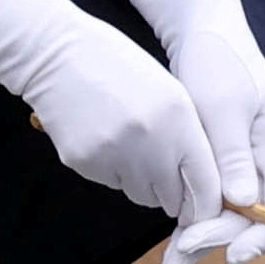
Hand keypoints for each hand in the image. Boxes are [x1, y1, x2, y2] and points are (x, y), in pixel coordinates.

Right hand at [0, 0, 220, 232]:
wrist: (58, 54)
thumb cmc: (119, 67)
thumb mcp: (169, 92)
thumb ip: (189, 136)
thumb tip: (198, 185)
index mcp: (179, 118)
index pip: (206, 185)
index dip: (207, 205)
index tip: (203, 209)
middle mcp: (149, 141)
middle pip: (172, 198)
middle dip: (172, 193)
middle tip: (164, 174)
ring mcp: (114, 154)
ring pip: (141, 195)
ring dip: (143, 183)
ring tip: (131, 147)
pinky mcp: (84, 162)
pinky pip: (112, 183)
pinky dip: (114, 170)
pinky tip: (105, 139)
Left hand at [116, 0, 264, 263]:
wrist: (202, 32)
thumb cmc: (215, 60)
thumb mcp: (222, 105)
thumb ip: (231, 153)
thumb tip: (241, 200)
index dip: (258, 236)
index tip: (226, 255)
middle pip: (255, 217)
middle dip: (218, 242)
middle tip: (175, 263)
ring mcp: (250, 160)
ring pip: (233, 213)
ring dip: (203, 238)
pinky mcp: (227, 160)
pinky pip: (217, 199)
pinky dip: (195, 217)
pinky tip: (169, 236)